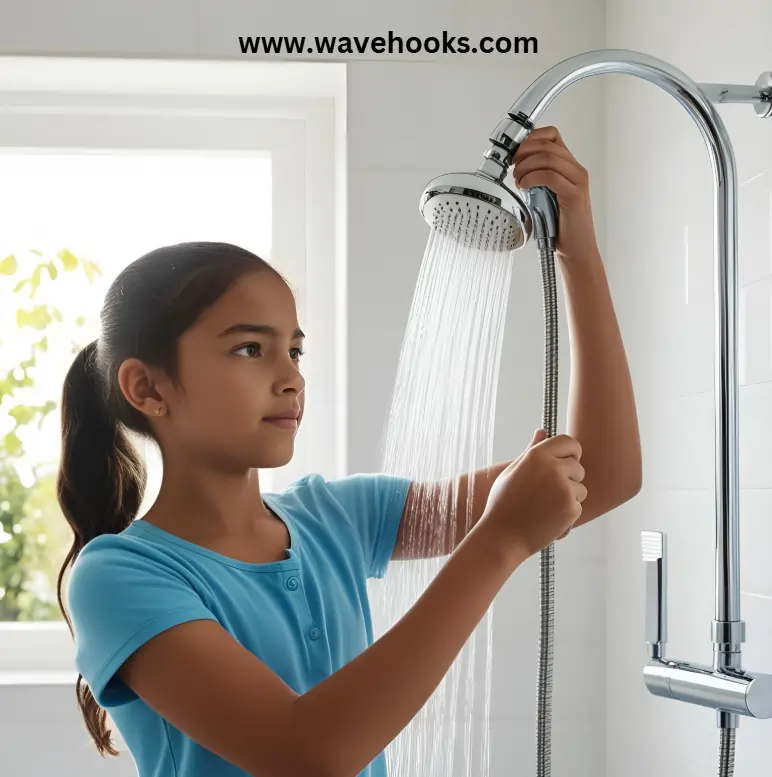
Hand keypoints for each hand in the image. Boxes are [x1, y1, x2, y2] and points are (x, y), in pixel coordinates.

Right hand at [480, 429, 586, 558]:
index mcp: (536, 455)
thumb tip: (542, 431)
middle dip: (569, 478)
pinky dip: (567, 514)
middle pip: (578, 466)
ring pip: (581, 488)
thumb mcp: (512, 472)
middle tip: (549, 492)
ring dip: (569, 497)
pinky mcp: (571, 508)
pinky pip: (578, 506)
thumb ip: (531, 451)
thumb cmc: (503, 503)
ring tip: (545, 507)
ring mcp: (563, 488)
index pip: (569, 442)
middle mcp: (552, 468)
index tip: (567, 461)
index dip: (571, 452)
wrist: (502, 536)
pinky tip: (548, 519)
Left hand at [510, 126, 599, 264]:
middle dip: (523, 152)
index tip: (513, 153)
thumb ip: (534, 178)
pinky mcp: (574, 195)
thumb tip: (514, 167)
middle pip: (547, 144)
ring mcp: (577, 181)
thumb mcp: (542, 195)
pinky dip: (532, 178)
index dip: (529, 138)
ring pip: (548, 157)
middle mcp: (576, 170)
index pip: (551, 135)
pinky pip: (551, 176)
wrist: (576, 250)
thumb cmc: (558, 225)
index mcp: (568, 166)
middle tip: (511, 166)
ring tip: (517, 180)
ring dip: (525, 166)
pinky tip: (524, 186)